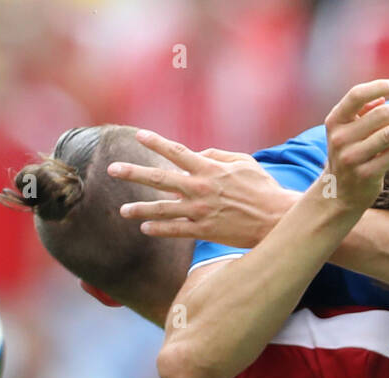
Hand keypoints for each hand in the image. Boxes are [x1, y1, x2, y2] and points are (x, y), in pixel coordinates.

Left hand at [111, 134, 294, 246]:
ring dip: (140, 208)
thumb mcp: (244, 162)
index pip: (176, 152)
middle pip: (159, 178)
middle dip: (134, 173)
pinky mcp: (205, 231)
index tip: (138, 136)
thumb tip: (197, 154)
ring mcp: (201, 211)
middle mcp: (200, 188)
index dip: (155, 143)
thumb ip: (217, 155)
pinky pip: (176, 230)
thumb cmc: (262, 188)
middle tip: (112, 170)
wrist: (276, 219)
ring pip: (163, 209)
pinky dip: (159, 228)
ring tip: (123, 210)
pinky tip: (145, 228)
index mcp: (209, 168)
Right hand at [322, 79, 388, 212]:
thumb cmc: (349, 153)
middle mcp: (341, 139)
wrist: (339, 193)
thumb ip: (362, 112)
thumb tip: (384, 98)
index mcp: (335, 121)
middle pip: (379, 115)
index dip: (378, 86)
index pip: (356, 95)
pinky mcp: (366, 174)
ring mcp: (352, 158)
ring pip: (388, 135)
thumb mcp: (347, 131)